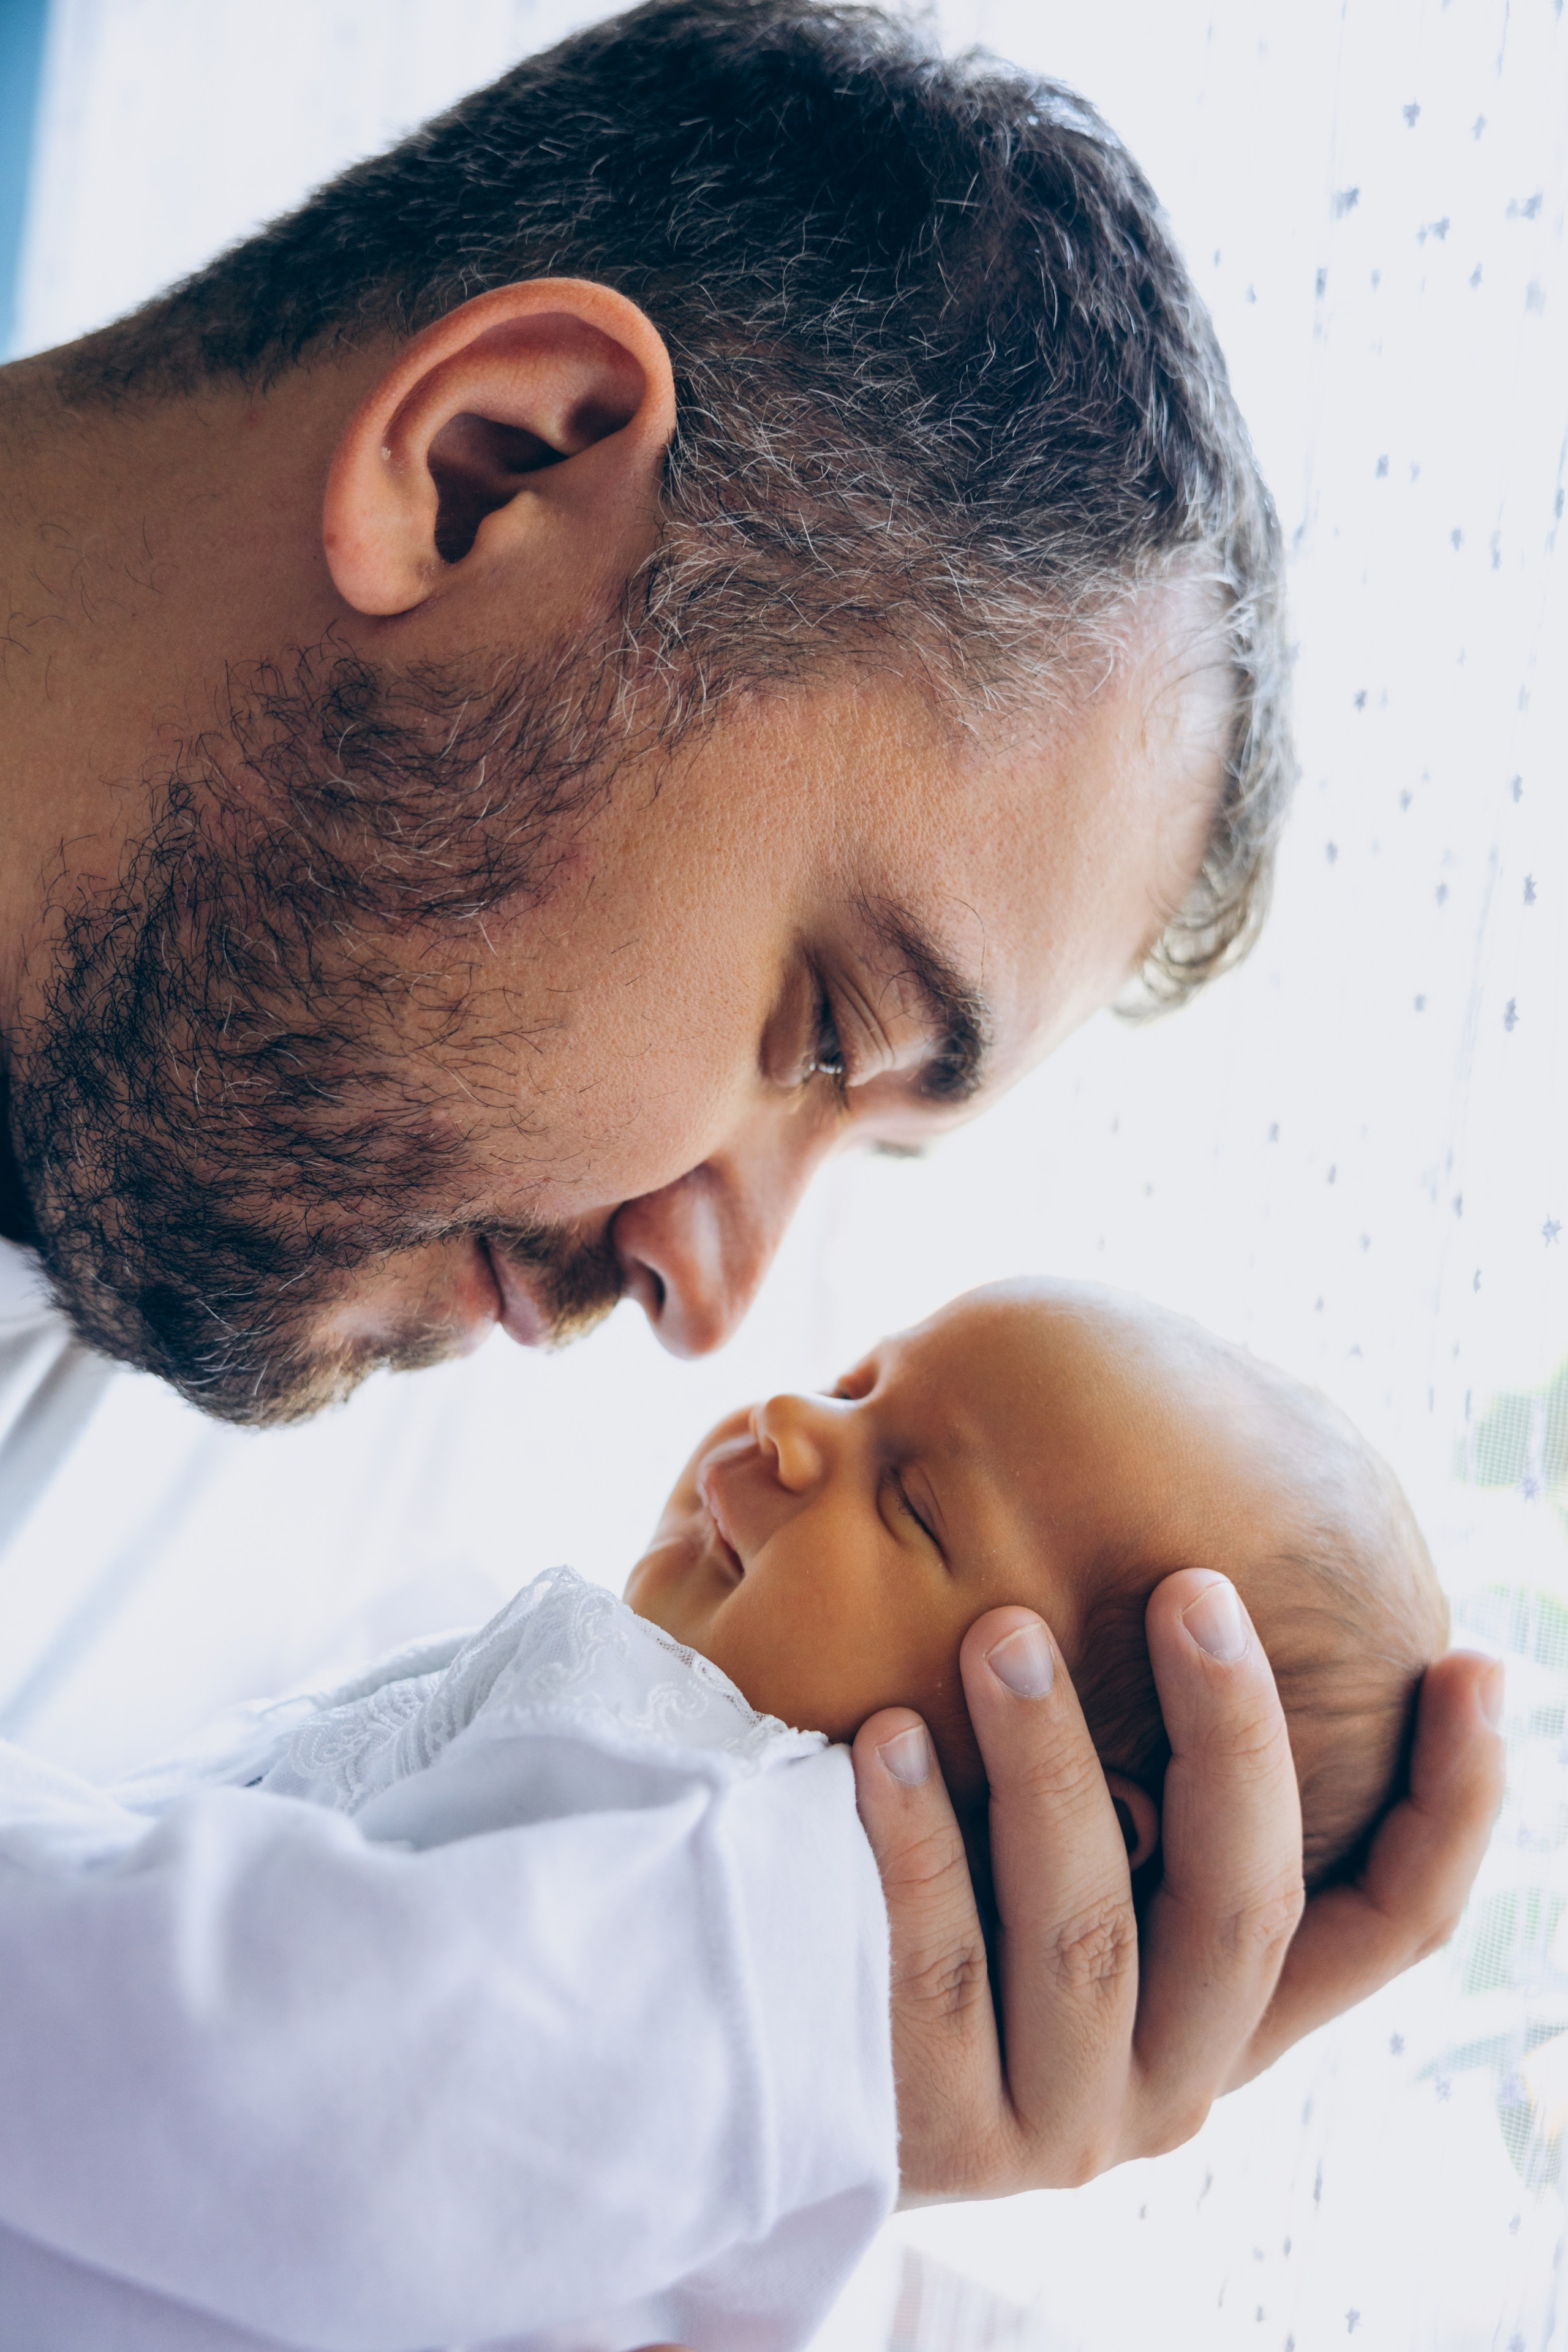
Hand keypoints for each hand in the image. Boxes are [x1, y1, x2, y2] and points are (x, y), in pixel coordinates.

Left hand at [852, 1571, 1503, 2199]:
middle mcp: (1175, 2082)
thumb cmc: (945, 1910)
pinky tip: (888, 1737)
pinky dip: (920, 1843)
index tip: (1470, 1665)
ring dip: (1050, 1763)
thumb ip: (1140, 1782)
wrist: (790, 2081)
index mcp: (1231, 2014)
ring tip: (1001, 1632)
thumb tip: (1199, 1577)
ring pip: (1086, 1930)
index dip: (1453, 1808)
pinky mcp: (938, 2138)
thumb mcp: (1070, 1860)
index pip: (1388, 1927)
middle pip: (1247, 1905)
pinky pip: (939, 1969)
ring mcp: (1061, 2124)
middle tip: (1190, 1588)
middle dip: (1232, 1732)